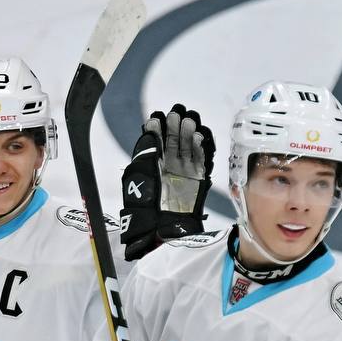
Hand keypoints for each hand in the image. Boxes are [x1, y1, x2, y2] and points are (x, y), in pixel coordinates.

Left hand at [119, 104, 214, 260]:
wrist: (161, 225)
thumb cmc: (146, 204)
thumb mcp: (139, 175)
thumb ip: (146, 153)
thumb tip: (151, 133)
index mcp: (154, 163)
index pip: (157, 140)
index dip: (158, 128)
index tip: (157, 117)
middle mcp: (170, 164)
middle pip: (175, 139)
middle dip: (175, 126)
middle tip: (176, 114)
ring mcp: (186, 170)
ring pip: (189, 146)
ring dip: (189, 132)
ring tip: (187, 121)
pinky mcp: (199, 177)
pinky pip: (202, 158)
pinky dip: (201, 147)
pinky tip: (197, 136)